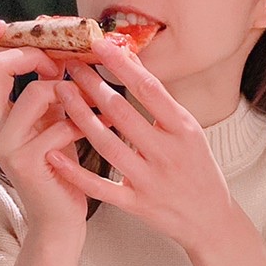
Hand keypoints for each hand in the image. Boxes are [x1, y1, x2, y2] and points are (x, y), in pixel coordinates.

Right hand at [0, 23, 88, 230]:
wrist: (59, 214)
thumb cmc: (57, 157)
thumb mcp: (47, 113)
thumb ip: (44, 81)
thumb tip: (55, 39)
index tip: (4, 25)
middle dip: (34, 55)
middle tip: (58, 66)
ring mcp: (3, 144)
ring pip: (36, 92)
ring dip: (68, 90)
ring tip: (82, 103)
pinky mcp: (24, 161)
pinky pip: (61, 123)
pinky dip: (85, 121)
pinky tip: (96, 128)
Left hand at [49, 40, 238, 251]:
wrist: (211, 221)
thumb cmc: (198, 170)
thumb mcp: (189, 132)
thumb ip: (161, 102)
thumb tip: (131, 61)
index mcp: (185, 130)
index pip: (149, 90)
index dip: (122, 65)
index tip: (99, 44)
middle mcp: (168, 153)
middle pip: (123, 113)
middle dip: (92, 86)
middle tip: (70, 66)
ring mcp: (151, 180)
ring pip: (108, 145)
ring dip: (80, 117)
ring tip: (61, 94)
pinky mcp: (137, 205)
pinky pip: (101, 187)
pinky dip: (76, 172)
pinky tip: (54, 153)